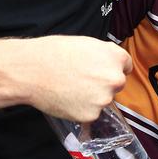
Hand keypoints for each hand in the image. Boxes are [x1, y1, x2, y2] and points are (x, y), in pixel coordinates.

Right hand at [6, 36, 130, 121]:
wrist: (32, 70)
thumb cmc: (54, 53)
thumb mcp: (86, 43)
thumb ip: (103, 54)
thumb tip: (110, 63)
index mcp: (115, 57)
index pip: (125, 65)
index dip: (113, 67)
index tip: (104, 71)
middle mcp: (114, 78)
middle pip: (116, 84)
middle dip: (104, 83)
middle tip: (83, 80)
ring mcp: (104, 98)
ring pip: (103, 99)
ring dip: (93, 97)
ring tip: (71, 88)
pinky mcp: (91, 114)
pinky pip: (90, 113)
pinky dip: (81, 109)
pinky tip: (67, 99)